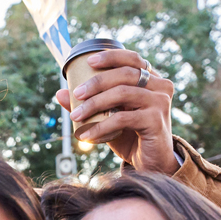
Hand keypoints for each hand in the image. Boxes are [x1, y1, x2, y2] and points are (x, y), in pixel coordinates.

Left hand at [55, 49, 176, 174]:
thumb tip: (60, 93)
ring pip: (123, 93)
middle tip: (76, 93)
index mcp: (152, 80)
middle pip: (125, 74)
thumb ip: (88, 104)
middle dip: (97, 82)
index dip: (111, 56)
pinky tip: (86, 135)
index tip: (89, 61)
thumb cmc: (131, 136)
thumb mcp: (108, 118)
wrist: (152, 163)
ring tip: (76, 116)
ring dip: (95, 104)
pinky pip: (122, 118)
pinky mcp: (156, 120)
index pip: (133, 59)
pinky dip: (100, 126)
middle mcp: (160, 87)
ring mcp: (160, 102)